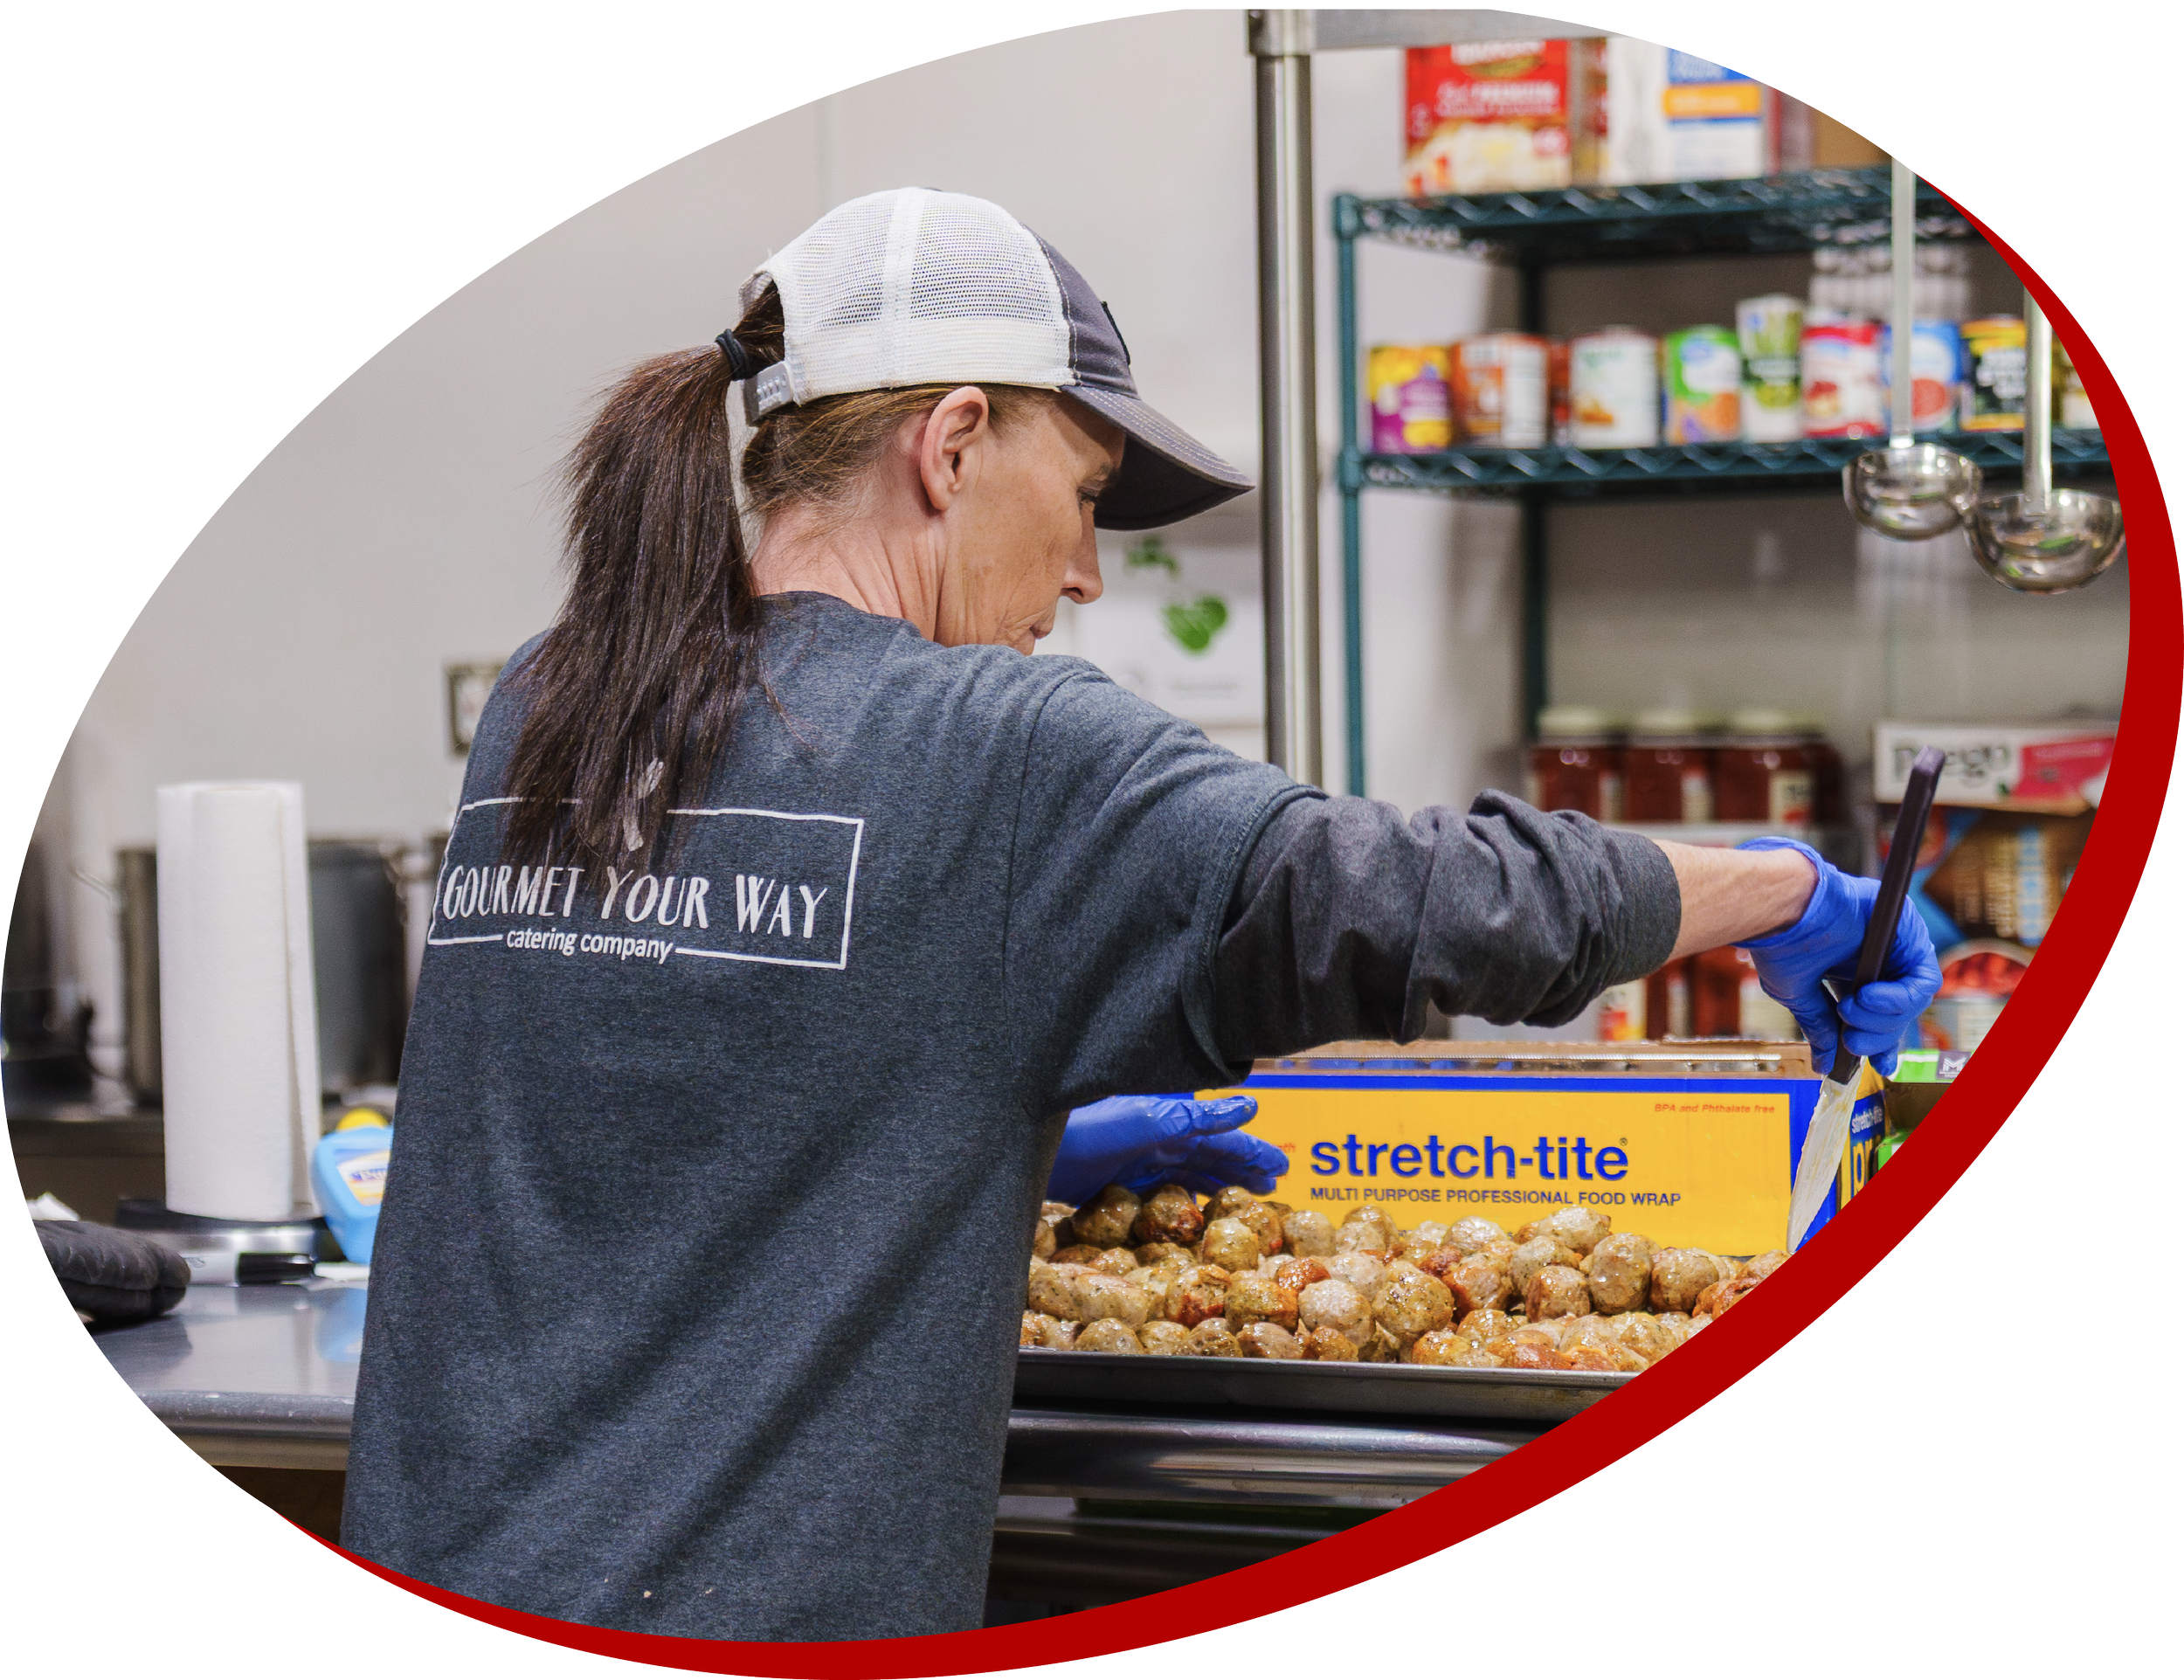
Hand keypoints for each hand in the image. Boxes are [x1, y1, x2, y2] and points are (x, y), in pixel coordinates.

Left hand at [1047, 1094, 1287, 1204]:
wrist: (1030, 1148)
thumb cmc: (1087, 1128)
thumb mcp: (1148, 1119)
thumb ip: (1198, 1116)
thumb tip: (1250, 1104)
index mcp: (1168, 1121)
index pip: (1222, 1138)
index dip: (1252, 1153)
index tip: (1282, 1168)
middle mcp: (1156, 1140)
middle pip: (1208, 1158)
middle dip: (1241, 1171)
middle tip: (1271, 1189)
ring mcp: (1135, 1164)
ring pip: (1187, 1177)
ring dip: (1215, 1187)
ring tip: (1242, 1202)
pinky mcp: (1115, 1187)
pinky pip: (1158, 1196)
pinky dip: (1179, 1204)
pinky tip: (1191, 1216)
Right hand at [1737, 839, 1940, 1075]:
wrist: (1783, 909)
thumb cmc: (1782, 941)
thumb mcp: (1801, 995)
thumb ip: (1819, 1026)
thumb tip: (1824, 1062)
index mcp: (1853, 973)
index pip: (1880, 1015)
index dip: (1882, 1043)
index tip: (1878, 1066)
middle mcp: (1879, 960)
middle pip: (1898, 1014)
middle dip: (1876, 1035)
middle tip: (1851, 1041)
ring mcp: (1896, 947)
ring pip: (1913, 1001)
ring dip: (1883, 1018)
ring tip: (1849, 1009)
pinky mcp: (1910, 935)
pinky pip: (1923, 981)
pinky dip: (1899, 998)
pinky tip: (1868, 997)